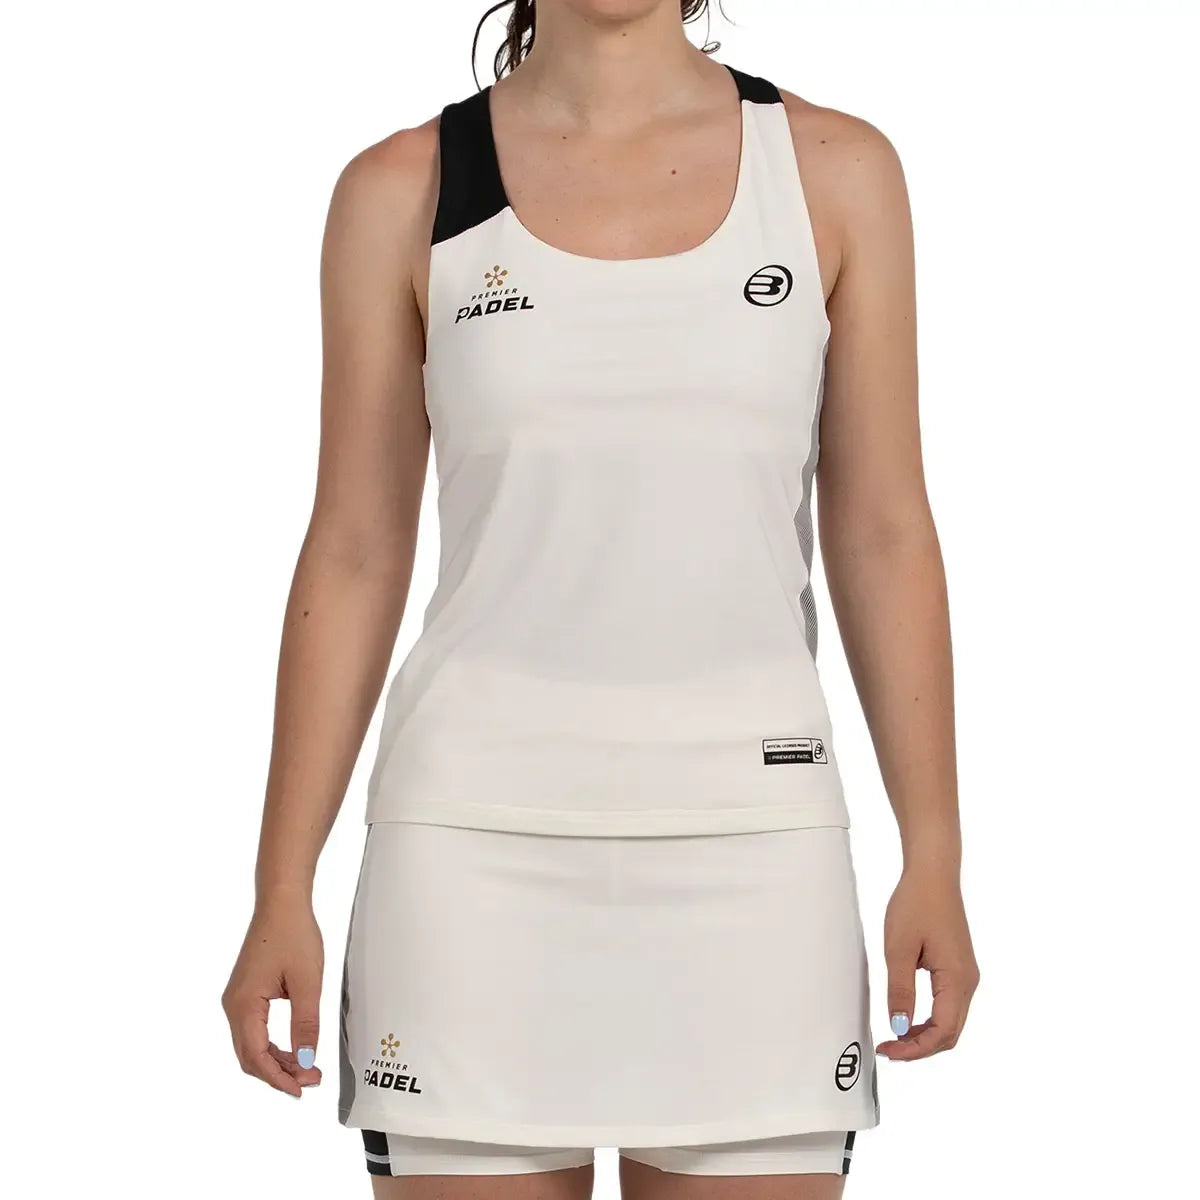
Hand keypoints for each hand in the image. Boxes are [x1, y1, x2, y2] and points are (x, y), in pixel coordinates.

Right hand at [222, 898, 324, 1096]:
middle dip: (278, 1074)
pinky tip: (293, 1050)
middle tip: (308, 1081)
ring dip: (276, 1061)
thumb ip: (306, 1024)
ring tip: (305, 1069)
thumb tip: (304, 1061)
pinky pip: (255, 1030)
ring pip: (252, 1045)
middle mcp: (234, 1005)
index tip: (300, 1089)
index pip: (255, 1056)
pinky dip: (272, 1045)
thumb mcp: (307, 982)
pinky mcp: (246, 994)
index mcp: (243, 1004)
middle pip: (250, 1056)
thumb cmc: (292, 934)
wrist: (281, 903)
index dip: (278, 1078)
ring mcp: (238, 1000)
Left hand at [875, 865, 978, 1059]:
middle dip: (920, 1048)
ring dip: (925, 1036)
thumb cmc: (916, 904)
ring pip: (951, 1023)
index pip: (942, 1032)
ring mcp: (966, 976)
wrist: (933, 874)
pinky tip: (907, 1018)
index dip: (915, 1049)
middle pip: (950, 1033)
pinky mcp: (959, 969)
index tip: (888, 1052)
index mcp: (957, 980)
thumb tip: (898, 1027)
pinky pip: (949, 1006)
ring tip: (894, 1038)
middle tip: (888, 1051)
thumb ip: (900, 991)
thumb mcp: (898, 949)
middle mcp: (968, 983)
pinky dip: (930, 1020)